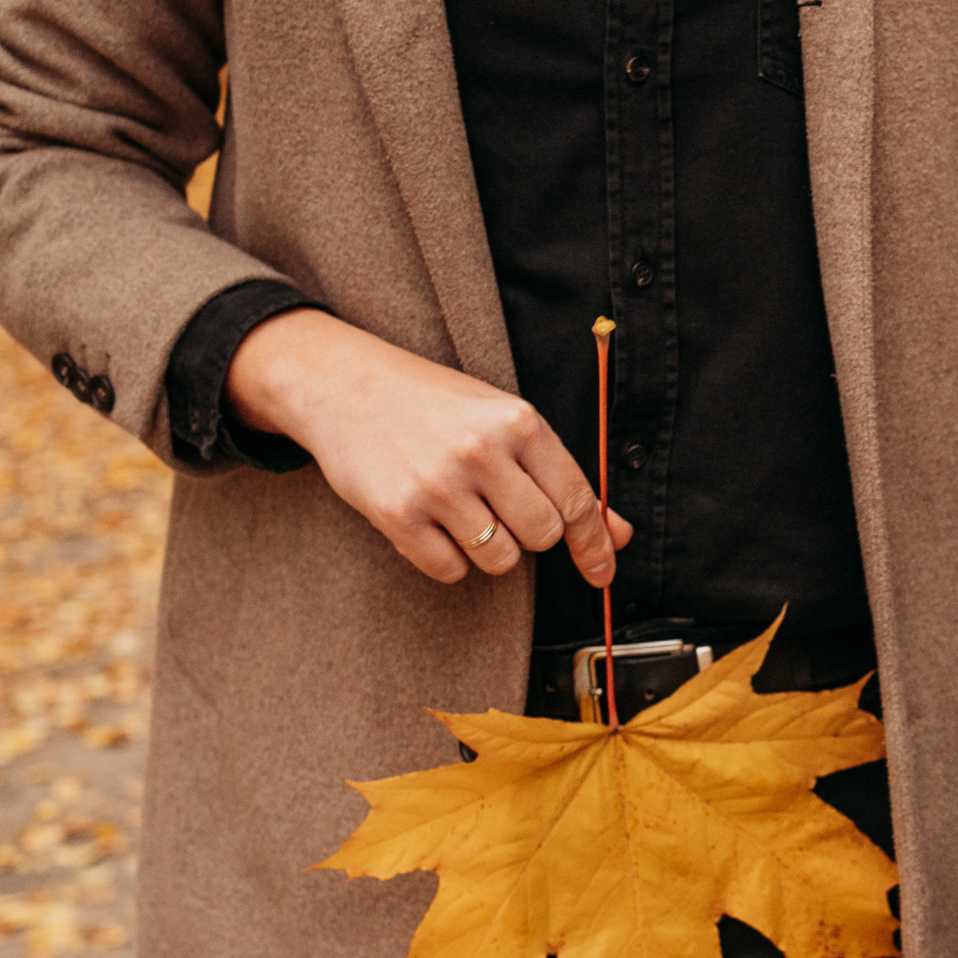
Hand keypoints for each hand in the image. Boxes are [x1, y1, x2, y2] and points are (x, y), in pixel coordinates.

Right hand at [226, 309, 631, 585]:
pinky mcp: (397, 514)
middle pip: (542, 535)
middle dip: (530, 534)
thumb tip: (617, 534)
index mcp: (516, 421)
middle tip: (499, 506)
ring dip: (489, 548)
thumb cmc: (432, 404)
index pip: (576, 500)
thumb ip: (560, 476)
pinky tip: (432, 522)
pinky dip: (449, 558)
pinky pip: (451, 570)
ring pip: (500, 559)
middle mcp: (480, 451)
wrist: (341, 384)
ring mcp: (437, 484)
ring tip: (462, 509)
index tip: (601, 572)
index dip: (594, 543)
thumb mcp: (501, 420)